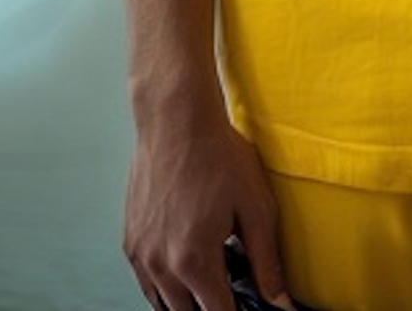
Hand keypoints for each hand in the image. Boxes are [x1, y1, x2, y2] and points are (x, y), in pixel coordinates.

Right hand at [124, 110, 293, 310]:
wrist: (177, 120)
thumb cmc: (215, 153)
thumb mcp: (255, 206)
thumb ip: (267, 260)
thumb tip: (280, 300)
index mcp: (194, 260)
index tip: (246, 309)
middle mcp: (161, 264)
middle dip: (212, 309)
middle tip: (231, 292)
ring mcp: (141, 255)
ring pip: (164, 306)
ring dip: (187, 303)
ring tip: (211, 283)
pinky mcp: (130, 242)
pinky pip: (146, 284)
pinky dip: (165, 288)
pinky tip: (186, 269)